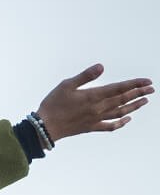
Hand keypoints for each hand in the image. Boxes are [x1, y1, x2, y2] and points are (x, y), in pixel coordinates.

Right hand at [36, 64, 152, 141]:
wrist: (44, 128)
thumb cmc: (53, 104)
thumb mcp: (67, 84)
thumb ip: (86, 76)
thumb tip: (101, 67)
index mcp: (93, 96)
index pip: (120, 88)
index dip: (134, 84)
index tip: (147, 81)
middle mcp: (98, 109)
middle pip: (123, 100)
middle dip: (139, 93)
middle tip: (152, 89)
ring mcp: (95, 119)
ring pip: (120, 113)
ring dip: (134, 107)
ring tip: (145, 101)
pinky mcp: (90, 127)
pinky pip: (109, 126)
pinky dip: (120, 123)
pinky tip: (127, 119)